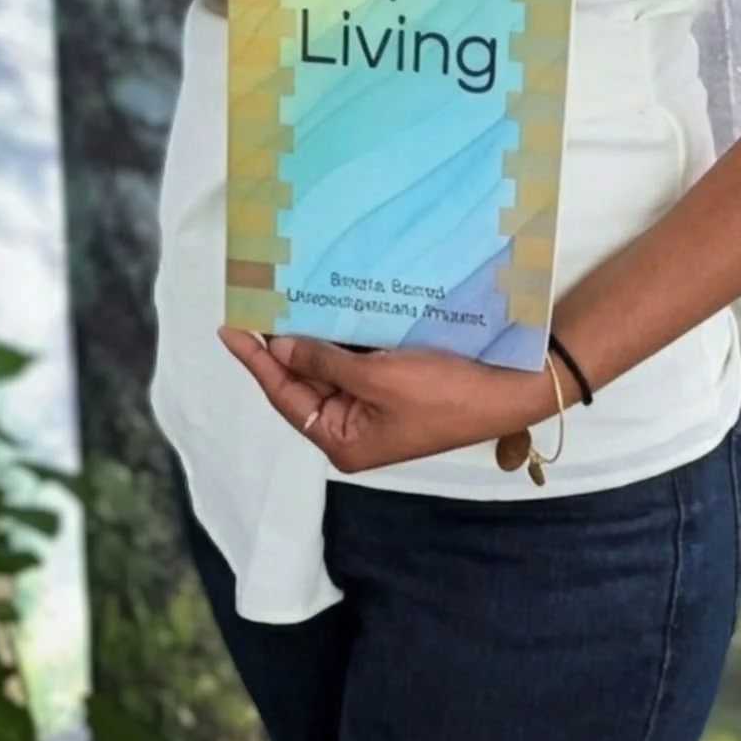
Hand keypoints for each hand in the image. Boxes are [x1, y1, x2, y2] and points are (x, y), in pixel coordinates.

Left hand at [218, 327, 558, 472]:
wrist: (509, 389)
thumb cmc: (445, 394)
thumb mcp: (375, 378)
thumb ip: (323, 362)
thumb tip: (281, 349)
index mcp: (343, 442)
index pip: (285, 396)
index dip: (257, 362)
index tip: (230, 330)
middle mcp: (354, 428)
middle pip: (305, 382)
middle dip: (285, 345)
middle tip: (259, 303)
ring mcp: (375, 407)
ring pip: (330, 367)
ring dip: (314, 336)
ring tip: (285, 299)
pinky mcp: (395, 385)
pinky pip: (357, 359)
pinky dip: (343, 336)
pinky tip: (329, 307)